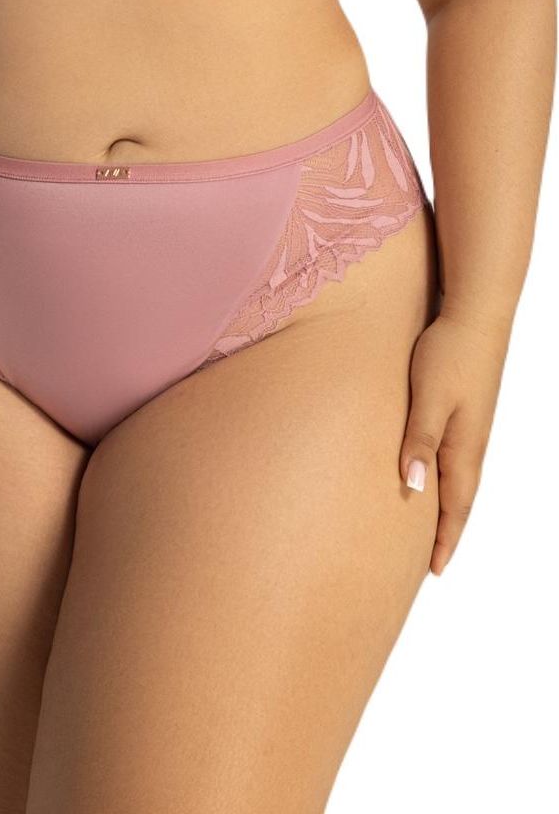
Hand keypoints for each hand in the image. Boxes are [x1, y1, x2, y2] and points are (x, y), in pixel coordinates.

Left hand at [399, 309, 509, 575]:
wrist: (474, 315)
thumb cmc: (447, 355)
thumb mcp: (427, 399)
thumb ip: (418, 441)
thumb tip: (411, 488)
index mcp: (464, 447)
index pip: (455, 507)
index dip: (444, 539)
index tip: (433, 571)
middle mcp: (471, 443)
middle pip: (459, 500)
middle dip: (446, 533)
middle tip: (430, 562)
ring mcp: (470, 427)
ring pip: (458, 480)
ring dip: (446, 508)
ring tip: (430, 530)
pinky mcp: (464, 411)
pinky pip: (454, 458)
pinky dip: (445, 480)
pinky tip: (431, 477)